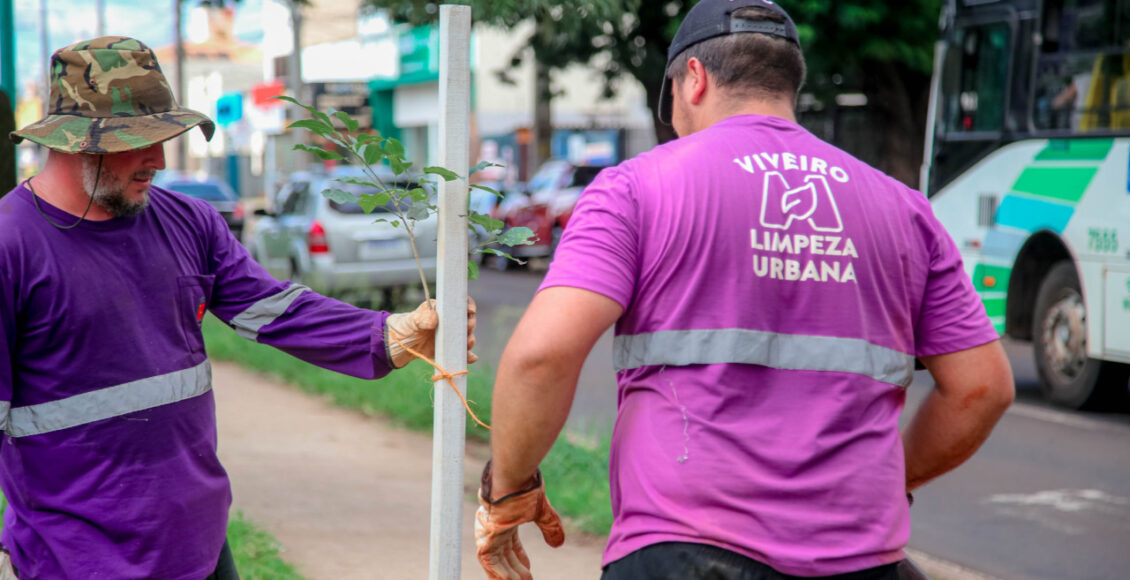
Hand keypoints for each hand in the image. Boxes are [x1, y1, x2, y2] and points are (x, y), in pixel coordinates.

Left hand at [384, 298, 477, 367]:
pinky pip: (461, 352)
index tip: (469, 311)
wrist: (394, 347)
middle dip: (470, 325)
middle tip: (467, 330)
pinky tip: (471, 358)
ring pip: (466, 336)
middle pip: (467, 320)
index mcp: (441, 310)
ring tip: (467, 345)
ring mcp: (449, 336)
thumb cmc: (402, 329)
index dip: (468, 305)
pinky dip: (468, 356)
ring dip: (470, 340)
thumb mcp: (411, 322)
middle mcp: (448, 322)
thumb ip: (422, 318)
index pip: (459, 303)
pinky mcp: (448, 350)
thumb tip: (435, 318)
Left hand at [475, 462, 563, 579]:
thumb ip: (550, 527)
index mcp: (506, 519)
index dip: (519, 559)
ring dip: (508, 575)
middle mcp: (496, 527)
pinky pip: (489, 560)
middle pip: (504, 555)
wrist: (513, 477)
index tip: (527, 571)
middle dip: (515, 570)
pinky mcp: (486, 535)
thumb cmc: (525, 487)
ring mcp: (489, 531)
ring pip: (495, 560)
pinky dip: (499, 572)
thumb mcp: (542, 511)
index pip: (510, 545)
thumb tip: (558, 544)